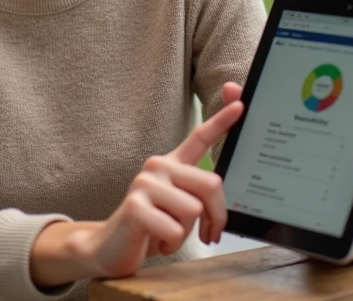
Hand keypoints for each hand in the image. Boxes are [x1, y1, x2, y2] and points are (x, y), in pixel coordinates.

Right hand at [51, 86, 243, 281]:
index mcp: (172, 164)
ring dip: (187, 233)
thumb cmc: (152, 226)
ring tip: (168, 233)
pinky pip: (174, 230)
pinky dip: (171, 244)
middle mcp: (158, 166)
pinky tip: (156, 240)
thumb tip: (219, 193)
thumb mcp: (180, 208)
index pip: (200, 137)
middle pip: (211, 184)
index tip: (241, 105)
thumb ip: (199, 195)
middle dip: (217, 216)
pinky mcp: (135, 206)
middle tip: (209, 234)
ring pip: (193, 210)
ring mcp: (144, 183)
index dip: (222, 121)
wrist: (111, 247)